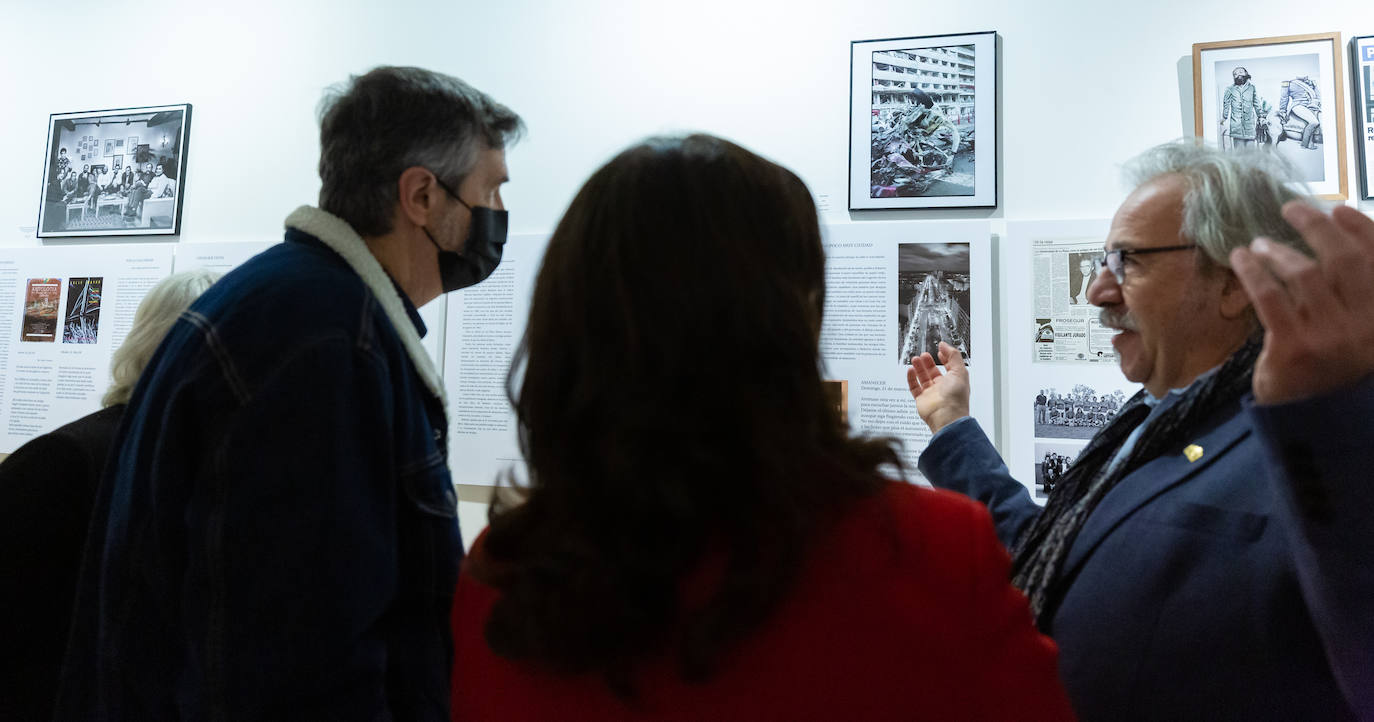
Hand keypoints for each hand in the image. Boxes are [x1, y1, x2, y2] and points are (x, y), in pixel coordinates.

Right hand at [906, 341, 970, 432]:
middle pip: (933, 371)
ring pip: (923, 378)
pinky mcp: (921, 399)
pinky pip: (914, 387)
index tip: (940, 349)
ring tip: (915, 359)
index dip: (945, 357)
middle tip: (924, 354)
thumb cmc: (956, 398)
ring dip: (919, 367)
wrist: (946, 416)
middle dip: (928, 362)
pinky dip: (911, 378)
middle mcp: (943, 387)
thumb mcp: (959, 371)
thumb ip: (953, 355)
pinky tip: (910, 370)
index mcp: (954, 381)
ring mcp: (932, 393)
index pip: (949, 366)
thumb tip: (944, 345)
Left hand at [1229, 202, 1373, 403]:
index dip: (1361, 230)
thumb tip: (1338, 241)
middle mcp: (1366, 325)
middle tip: (1292, 208)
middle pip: (1344, 260)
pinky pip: (1270, 295)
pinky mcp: (1294, 346)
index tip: (1339, 209)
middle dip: (1317, 227)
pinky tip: (1239, 258)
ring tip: (1258, 244)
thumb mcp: (1356, 335)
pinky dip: (1253, 271)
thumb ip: (1353, 297)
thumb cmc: (1331, 374)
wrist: (1312, 425)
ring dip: (1278, 251)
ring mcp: (1331, 336)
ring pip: (1305, 274)